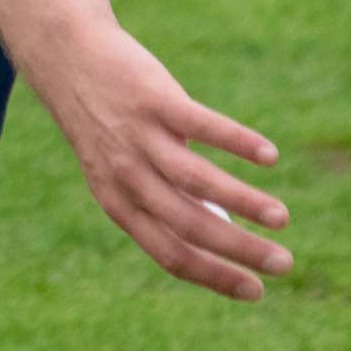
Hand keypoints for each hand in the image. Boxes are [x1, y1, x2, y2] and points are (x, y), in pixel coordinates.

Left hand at [33, 22, 289, 299]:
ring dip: (244, 202)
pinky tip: (269, 156)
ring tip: (282, 218)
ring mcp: (140, 137)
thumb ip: (164, 197)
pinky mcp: (155, 99)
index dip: (215, 276)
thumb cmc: (106, 121)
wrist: (66, 58)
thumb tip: (223, 227)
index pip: (171, 255)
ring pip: (197, 180)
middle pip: (189, 225)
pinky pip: (202, 125)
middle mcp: (127, 176)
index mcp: (118, 203)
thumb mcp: (122, 168)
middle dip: (240, 250)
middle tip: (284, 264)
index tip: (256, 292)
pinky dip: (237, 142)